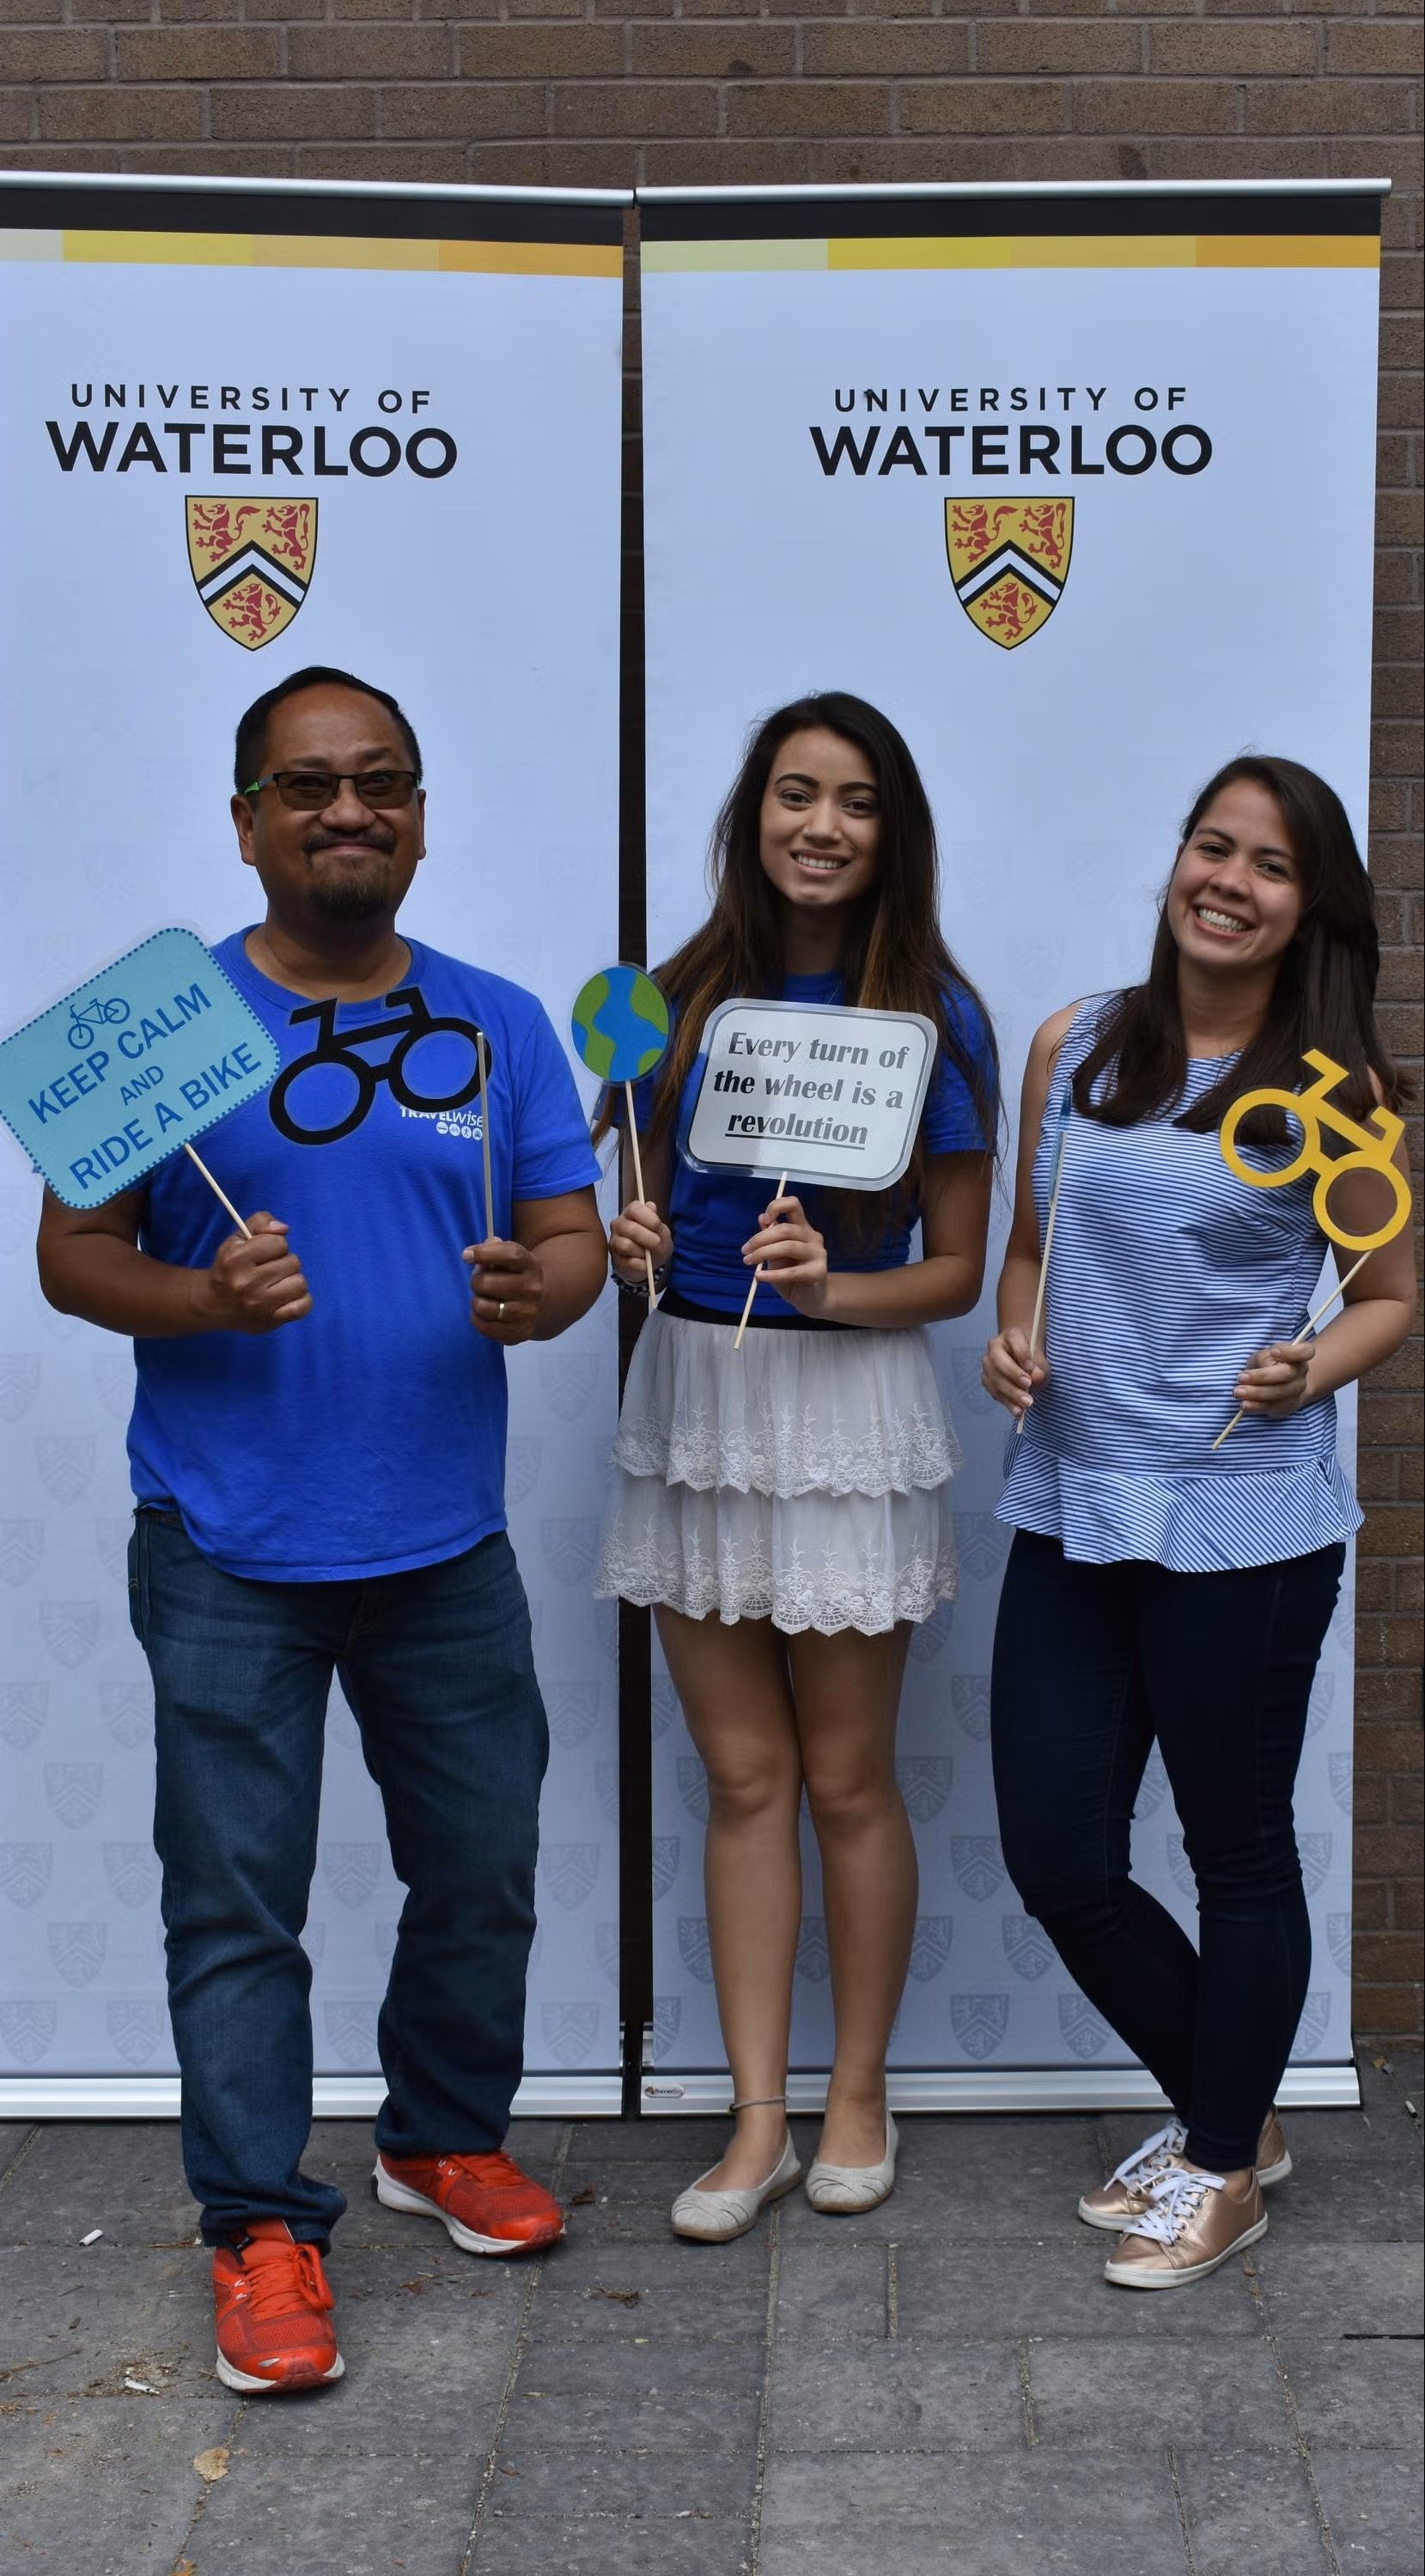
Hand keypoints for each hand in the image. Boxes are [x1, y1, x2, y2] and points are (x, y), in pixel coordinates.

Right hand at [194, 1213, 311, 1334]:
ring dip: (292, 1281)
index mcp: (236, 1259)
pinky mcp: (271, 1320)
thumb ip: (260, 1222)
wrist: (213, 1304)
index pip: (279, 1243)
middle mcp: (246, 1283)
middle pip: (293, 1262)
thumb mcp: (237, 1238)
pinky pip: (304, 1305)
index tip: (263, 1254)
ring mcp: (259, 1304)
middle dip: (284, 1263)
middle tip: (268, 1271)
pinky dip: (301, 1301)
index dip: (274, 1245)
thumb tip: (283, 1228)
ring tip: (276, 1284)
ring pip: (300, 1283)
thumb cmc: (230, 1267)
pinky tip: (286, 1298)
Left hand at [465, 1236, 544, 1342]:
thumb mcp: (510, 1258)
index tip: (466, 1255)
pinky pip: (484, 1327)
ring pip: (483, 1307)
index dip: (485, 1253)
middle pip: (487, 1283)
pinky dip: (477, 1319)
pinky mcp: (520, 1332)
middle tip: (479, 1283)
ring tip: (482, 1299)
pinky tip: (483, 1314)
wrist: (542, 1302)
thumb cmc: (515, 1275)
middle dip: (476, 1281)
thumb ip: (493, 1249)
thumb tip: (473, 1253)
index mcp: (530, 1264)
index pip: (510, 1254)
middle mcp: (532, 1289)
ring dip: (476, 1302)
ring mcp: (528, 1312)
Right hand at [609, 1197, 672, 1284]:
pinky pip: (629, 1262)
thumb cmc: (655, 1241)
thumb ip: (656, 1221)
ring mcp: (614, 1242)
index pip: (634, 1209)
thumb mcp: (662, 1231)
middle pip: (630, 1228)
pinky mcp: (615, 1259)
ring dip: (643, 1252)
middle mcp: (618, 1225)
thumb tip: (651, 1206)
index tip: (658, 1226)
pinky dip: (642, 1264)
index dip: (648, 1217)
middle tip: (657, 1243)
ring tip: (648, 1254)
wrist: (650, 1263)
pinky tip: (644, 1263)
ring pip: (626, 1245)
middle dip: (648, 1237)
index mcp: (630, 1214)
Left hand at [741, 1193, 827, 1316]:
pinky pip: (792, 1272)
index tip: (764, 1221)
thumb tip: (762, 1218)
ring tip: (749, 1262)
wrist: (810, 1298)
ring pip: (788, 1246)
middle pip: (785, 1229)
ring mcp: (818, 1253)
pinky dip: (773, 1274)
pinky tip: (759, 1277)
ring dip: (763, 1253)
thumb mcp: (777, 1254)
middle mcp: (813, 1237)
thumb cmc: (792, 1275)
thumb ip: (770, 1237)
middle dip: (760, 1239)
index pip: (793, 1204)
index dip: (776, 1207)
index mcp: (803, 1228)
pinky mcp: (818, 1272)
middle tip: (745, 1251)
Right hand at [982, 1324, 1048, 1418]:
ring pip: (994, 1378)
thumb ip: (1040, 1367)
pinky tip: (1017, 1410)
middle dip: (1013, 1374)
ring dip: (1010, 1393)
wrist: (1024, 1362)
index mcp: (1011, 1334)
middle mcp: (995, 1346)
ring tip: (1026, 1404)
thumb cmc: (1035, 1359)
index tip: (1030, 1366)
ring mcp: (988, 1363)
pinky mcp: (987, 1379)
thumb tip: (1037, 1377)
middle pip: (999, 1360)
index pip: (1014, 1338)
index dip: (1021, 1352)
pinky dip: (1006, 1402)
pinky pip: (994, 1391)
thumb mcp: (1042, 1360)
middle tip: (1028, 1386)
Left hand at [1233, 1340, 1313, 1420]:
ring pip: (1279, 1393)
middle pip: (1287, 1374)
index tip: (1274, 1351)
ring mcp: (1296, 1392)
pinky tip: (1244, 1404)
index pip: (1305, 1352)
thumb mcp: (1265, 1355)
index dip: (1291, 1352)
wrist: (1281, 1385)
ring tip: (1238, 1392)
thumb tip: (1265, 1368)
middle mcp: (1302, 1374)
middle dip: (1262, 1376)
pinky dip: (1257, 1406)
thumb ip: (1265, 1358)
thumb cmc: (1270, 1364)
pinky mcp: (1286, 1406)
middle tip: (1241, 1377)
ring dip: (1257, 1393)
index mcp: (1301, 1356)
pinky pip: (1272, 1407)